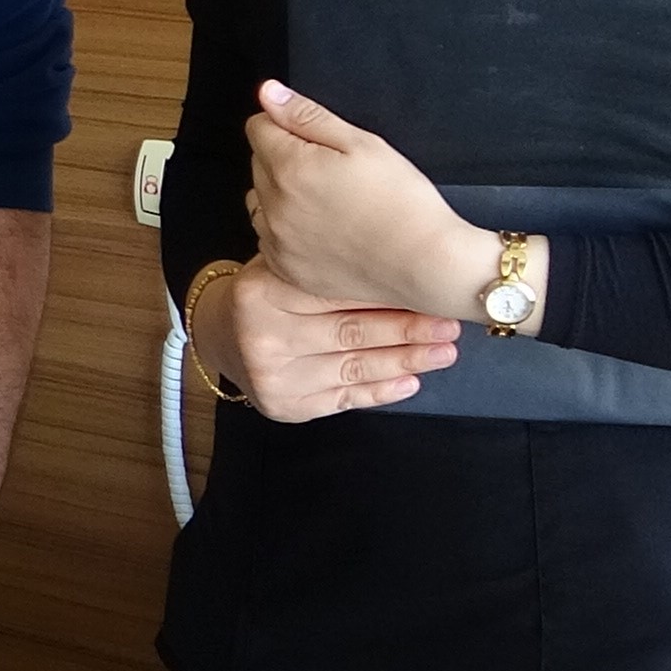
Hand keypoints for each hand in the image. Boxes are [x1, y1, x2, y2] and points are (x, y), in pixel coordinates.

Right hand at [194, 259, 463, 423]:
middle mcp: (262, 335)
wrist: (222, 333)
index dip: (389, 291)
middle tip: (449, 324)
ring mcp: (271, 376)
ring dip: (405, 361)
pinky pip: (344, 400)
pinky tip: (410, 381)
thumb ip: (330, 265)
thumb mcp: (286, 264)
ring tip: (443, 352)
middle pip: (350, 332)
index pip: (337, 292)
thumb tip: (408, 266)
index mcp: (261, 290)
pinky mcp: (284, 406)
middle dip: (408, 329)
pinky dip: (381, 391)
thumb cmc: (270, 292)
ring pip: (353, 368)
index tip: (432, 289)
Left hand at [244, 81, 501, 317]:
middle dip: (284, 156)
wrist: (424, 264)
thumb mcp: (361, 143)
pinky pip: (268, 237)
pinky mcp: (285, 267)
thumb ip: (306, 116)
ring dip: (279, 193)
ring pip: (260, 200)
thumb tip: (268, 93)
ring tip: (325, 199)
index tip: (315, 137)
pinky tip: (320, 228)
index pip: (258, 127)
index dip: (287, 124)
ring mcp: (277, 241)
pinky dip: (284, 228)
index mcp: (290, 167)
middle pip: (258, 163)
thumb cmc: (401, 201)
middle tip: (331, 169)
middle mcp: (274, 206)